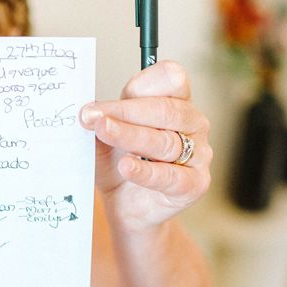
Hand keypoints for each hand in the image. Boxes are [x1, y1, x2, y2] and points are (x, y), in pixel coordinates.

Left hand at [79, 61, 211, 231]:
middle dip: (124, 111)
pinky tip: (126, 166)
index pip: (171, 79)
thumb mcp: (105, 137)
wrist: (125, 207)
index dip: (141, 83)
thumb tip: (87, 110)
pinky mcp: (194, 184)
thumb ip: (102, 120)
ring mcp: (199, 154)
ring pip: (165, 141)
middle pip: (165, 109)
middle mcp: (192, 124)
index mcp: (175, 102)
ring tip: (103, 131)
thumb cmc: (120, 164)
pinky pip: (170, 175)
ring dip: (130, 135)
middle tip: (91, 116)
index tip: (107, 97)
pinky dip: (145, 170)